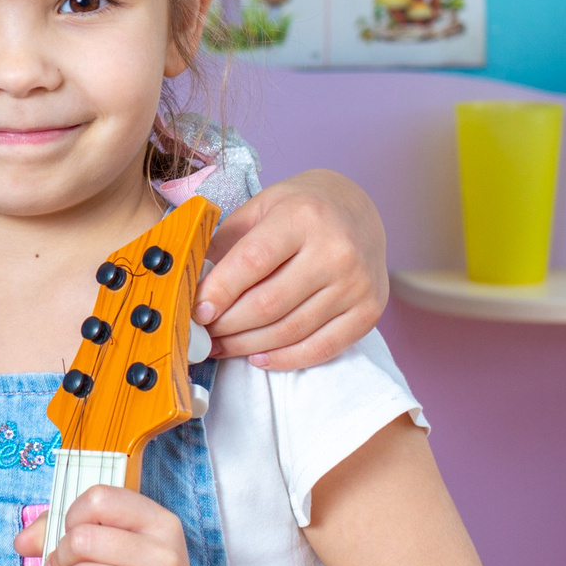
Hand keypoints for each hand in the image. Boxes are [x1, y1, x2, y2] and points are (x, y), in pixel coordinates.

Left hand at [194, 168, 386, 369]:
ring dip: (247, 345)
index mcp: (303, 217)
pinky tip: (258, 356)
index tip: (196, 311)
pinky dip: (284, 358)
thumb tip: (195, 287)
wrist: (359, 209)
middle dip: (227, 325)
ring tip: (221, 345)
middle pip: (269, 304)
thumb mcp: (261, 206)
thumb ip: (228, 242)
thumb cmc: (301, 209)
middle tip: (203, 333)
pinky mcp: (370, 311)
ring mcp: (357, 284)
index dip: (219, 292)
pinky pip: (321, 348)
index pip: (253, 262)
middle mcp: (336, 251)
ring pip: (290, 331)